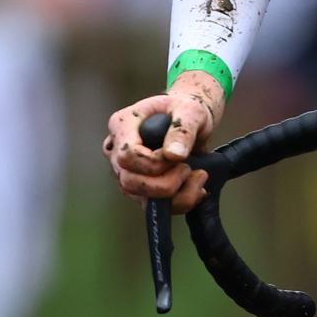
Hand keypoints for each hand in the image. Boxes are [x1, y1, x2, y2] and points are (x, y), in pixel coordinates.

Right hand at [103, 72, 223, 214]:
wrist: (189, 120)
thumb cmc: (185, 110)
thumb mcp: (190, 110)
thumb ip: (182, 129)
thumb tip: (174, 156)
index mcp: (122, 125)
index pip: (127, 155)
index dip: (153, 163)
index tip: (179, 156)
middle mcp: (117, 150)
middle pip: (129, 181)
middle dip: (164, 184)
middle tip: (188, 168)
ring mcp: (126, 171)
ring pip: (140, 198)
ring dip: (175, 196)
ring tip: (199, 176)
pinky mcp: (139, 187)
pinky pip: (153, 206)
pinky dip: (180, 202)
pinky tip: (197, 188)